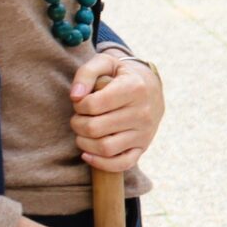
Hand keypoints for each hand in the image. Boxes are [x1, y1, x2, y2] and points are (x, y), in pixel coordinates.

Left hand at [69, 49, 163, 174]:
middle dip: (77, 124)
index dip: (79, 105)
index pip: (93, 104)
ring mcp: (144, 132)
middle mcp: (142, 112)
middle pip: (95, 128)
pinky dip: (100, 163)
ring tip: (83, 132)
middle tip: (79, 117)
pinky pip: (122, 164)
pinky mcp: (143, 147)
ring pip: (105, 148)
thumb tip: (75, 96)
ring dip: (84, 143)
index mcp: (134, 88)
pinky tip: (88, 153)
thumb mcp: (106, 63)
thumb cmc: (121, 75)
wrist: (151, 87)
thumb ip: (86, 73)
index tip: (81, 101)